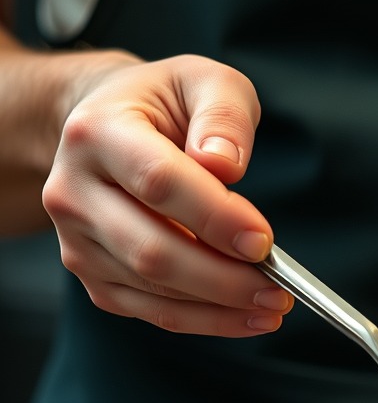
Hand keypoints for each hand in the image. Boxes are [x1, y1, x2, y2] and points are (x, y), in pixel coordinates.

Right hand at [42, 53, 292, 335]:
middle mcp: (73, 191)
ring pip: (153, 289)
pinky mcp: (94, 277)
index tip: (263, 241)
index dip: (215, 217)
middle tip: (279, 289)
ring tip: (275, 305)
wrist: (106, 129)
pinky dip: (205, 320)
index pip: (159, 183)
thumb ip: (224, 115)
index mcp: (96, 132)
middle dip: (223, 278)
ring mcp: (77, 240)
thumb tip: (224, 165)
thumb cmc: (164, 105)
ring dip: (221, 306)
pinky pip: (152, 311)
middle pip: (152, 250)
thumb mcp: (204, 82)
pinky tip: (248, 316)